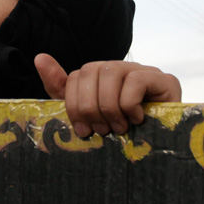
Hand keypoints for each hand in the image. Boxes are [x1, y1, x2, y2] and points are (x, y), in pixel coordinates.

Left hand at [36, 54, 180, 137]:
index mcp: (99, 75)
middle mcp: (119, 67)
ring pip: (111, 72)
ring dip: (110, 107)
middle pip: (91, 71)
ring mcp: (142, 70)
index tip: (83, 130)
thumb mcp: (87, 115)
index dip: (74, 104)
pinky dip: (130, 105)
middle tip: (102, 130)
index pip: (75, 76)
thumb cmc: (121, 132)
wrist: (160, 146)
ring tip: (119, 128)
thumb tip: (39, 57)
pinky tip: (137, 119)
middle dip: (91, 107)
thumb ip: (61, 88)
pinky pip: (135, 80)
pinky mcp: (164, 78)